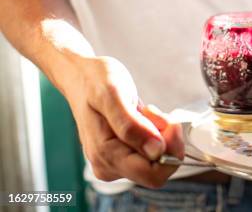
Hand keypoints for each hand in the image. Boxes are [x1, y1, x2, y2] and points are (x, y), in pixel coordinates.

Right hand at [60, 56, 183, 187]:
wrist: (81, 75)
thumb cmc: (94, 81)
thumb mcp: (113, 94)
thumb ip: (132, 125)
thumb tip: (156, 150)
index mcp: (105, 155)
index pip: (153, 175)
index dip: (170, 151)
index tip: (169, 123)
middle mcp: (108, 165)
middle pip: (157, 168)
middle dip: (165, 140)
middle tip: (154, 112)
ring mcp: (114, 161)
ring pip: (155, 159)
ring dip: (159, 133)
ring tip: (143, 111)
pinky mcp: (121, 154)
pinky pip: (149, 151)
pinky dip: (154, 133)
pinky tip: (142, 117)